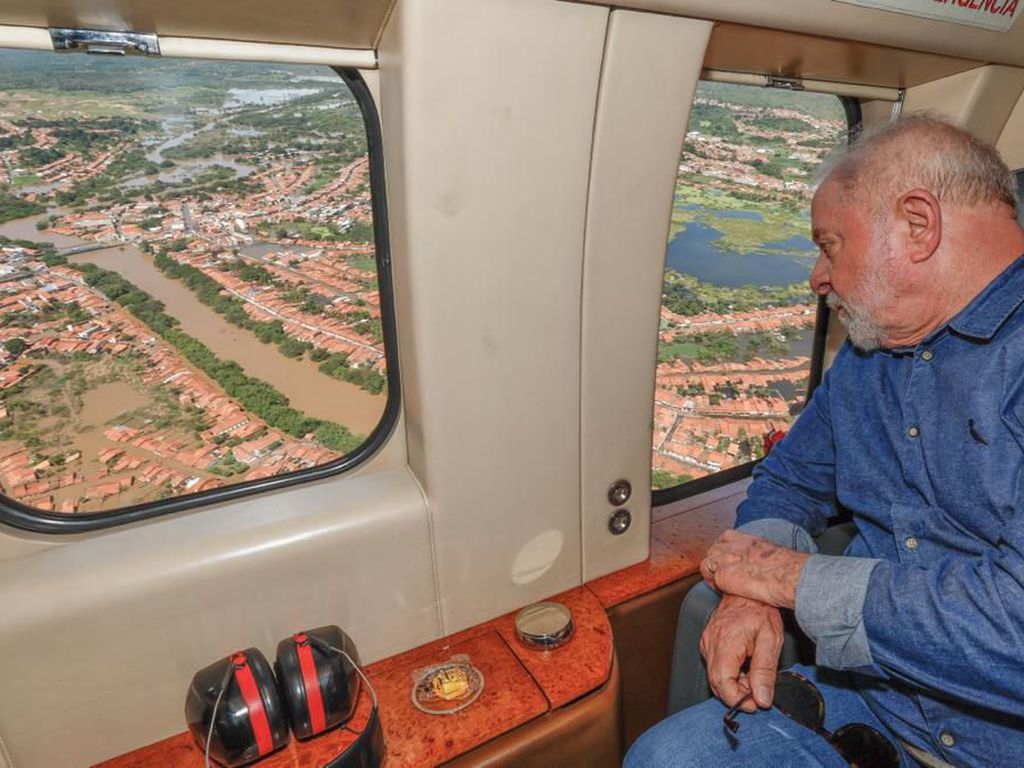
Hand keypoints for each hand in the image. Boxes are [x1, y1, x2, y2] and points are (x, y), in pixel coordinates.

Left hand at [700, 530, 809, 608]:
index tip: (728, 560)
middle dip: (716, 561)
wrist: (790, 578)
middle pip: (714, 549)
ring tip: (720, 586)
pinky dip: (713, 585)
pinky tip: (722, 592)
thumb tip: (766, 565)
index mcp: (751, 541)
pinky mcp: (723, 576)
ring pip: (707, 563)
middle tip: (723, 575)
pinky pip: (710, 579)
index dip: (724, 550)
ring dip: (712, 573)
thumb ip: (764, 557)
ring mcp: (727, 560)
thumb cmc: (791, 571)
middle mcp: (736, 547)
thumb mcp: (777, 555)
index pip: (727, 538)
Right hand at [700, 594, 783, 710]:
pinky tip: (745, 668)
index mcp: (725, 642)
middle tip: (758, 693)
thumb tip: (762, 698)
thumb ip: (765, 672)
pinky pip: (714, 665)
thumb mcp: (770, 641)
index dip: (738, 699)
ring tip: (754, 678)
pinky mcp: (708, 641)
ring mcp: (706, 641)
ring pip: (714, 675)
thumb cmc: (760, 609)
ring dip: (734, 684)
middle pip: (716, 682)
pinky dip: (729, 674)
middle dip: (737, 694)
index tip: (755, 705)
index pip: (722, 682)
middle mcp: (710, 642)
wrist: (748, 587)